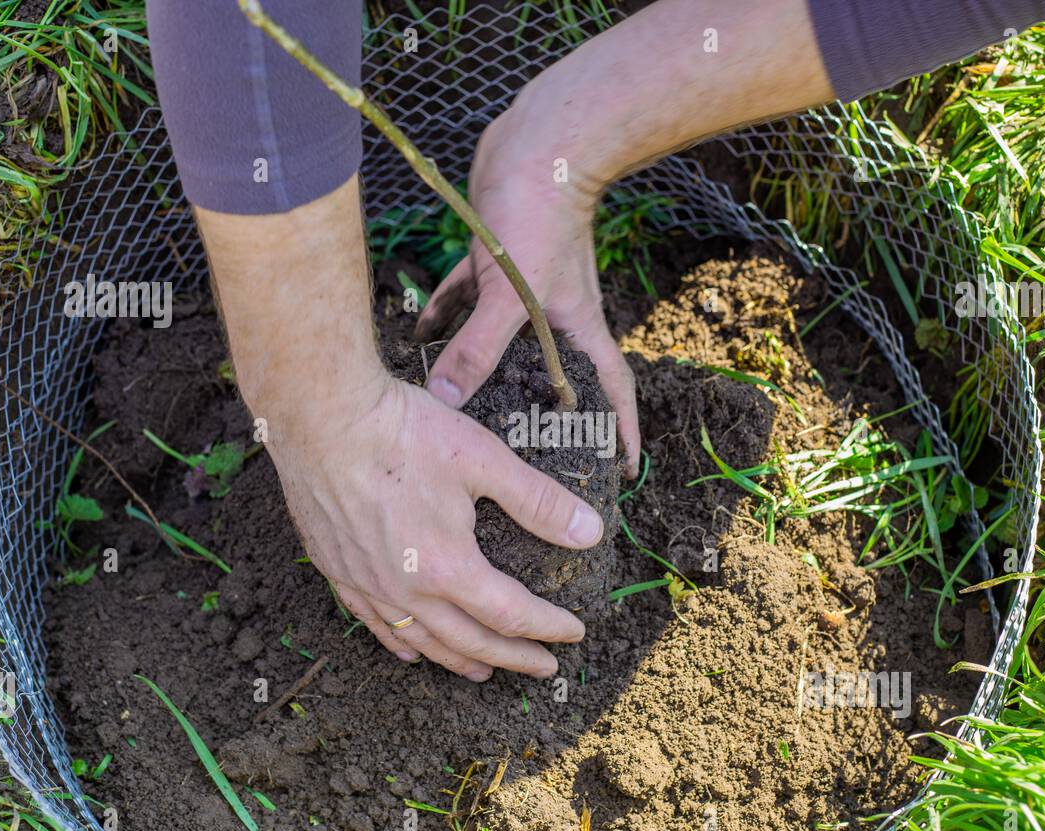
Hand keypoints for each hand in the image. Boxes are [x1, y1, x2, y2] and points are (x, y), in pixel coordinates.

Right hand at [264, 372, 605, 680]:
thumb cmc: (402, 432)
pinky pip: (374, 624)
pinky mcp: (337, 569)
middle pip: (469, 641)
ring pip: (421, 641)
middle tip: (543, 667)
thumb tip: (589, 532)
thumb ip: (538, 501)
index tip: (574, 632)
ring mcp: (367, 583)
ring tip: (486, 672)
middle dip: (512, 657)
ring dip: (460, 659)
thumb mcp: (484, 459)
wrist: (321, 416)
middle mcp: (407, 589)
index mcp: (448, 566)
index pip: (511, 614)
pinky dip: (400, 644)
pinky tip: (411, 652)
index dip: (547, 627)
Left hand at [415, 110, 640, 476]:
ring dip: (482, 365)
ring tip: (456, 400)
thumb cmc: (539, 216)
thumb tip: (446, 399)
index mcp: (578, 329)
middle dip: (541, 411)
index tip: (625, 473)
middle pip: (553, 374)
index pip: (613, 393)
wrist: (536, 144)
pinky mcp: (500, 262)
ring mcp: (528, 289)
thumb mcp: (510, 293)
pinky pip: (471, 302)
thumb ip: (477, 347)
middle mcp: (557, 315)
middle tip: (523, 448)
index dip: (623, 433)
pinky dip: (448, 317)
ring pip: (504, 341)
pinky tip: (418, 333)